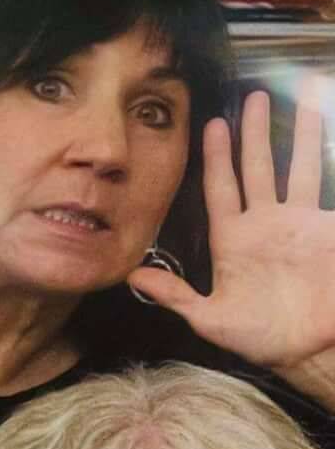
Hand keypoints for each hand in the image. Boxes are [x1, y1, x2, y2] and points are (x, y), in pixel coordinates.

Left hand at [128, 87, 334, 411]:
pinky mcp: (326, 230)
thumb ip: (175, 295)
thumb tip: (132, 275)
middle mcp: (265, 224)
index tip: (212, 124)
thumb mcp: (211, 319)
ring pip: (299, 169)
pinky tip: (331, 130)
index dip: (217, 157)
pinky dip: (330, 162)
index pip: (221, 188)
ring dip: (300, 137)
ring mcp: (299, 224)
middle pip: (259, 168)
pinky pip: (326, 190)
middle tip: (255, 97)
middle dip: (255, 133)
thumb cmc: (261, 338)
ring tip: (305, 100)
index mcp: (234, 239)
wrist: (311, 350)